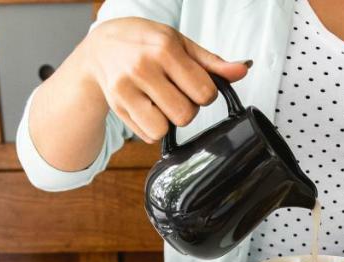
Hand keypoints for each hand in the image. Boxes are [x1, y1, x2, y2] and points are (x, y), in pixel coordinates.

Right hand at [81, 18, 249, 143]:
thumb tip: (243, 70)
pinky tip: (147, 107)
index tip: (194, 84)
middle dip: (187, 108)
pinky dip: (152, 127)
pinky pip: (148, 136)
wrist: (100, 47)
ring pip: (164, 129)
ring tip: (161, 102)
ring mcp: (126, 90)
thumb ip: (212, 62)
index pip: (203, 92)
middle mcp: (142, 68)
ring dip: (168, 121)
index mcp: (164, 49)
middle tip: (176, 93)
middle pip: (185, 115)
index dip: (205, 93)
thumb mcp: (179, 43)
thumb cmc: (144, 42)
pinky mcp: (117, 107)